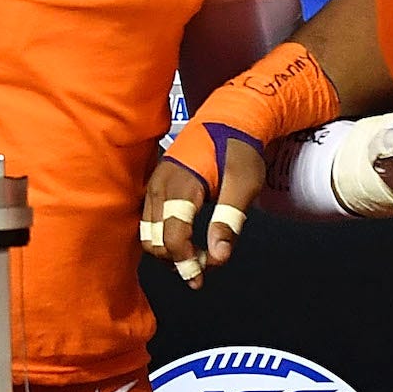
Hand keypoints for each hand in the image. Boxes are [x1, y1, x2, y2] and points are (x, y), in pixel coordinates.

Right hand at [142, 130, 264, 288]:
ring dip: (169, 253)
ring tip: (197, 258)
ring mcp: (153, 187)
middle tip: (206, 265)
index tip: (208, 271)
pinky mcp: (154, 188)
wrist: (227, 120)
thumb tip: (218, 258)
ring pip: (148, 235)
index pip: (173, 237)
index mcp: (181, 187)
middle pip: (154, 242)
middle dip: (177, 261)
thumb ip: (229, 221)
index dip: (189, 261)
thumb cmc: (239, 151)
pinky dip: (164, 239)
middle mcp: (159, 188)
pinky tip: (186, 242)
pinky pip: (149, 223)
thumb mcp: (244, 185)